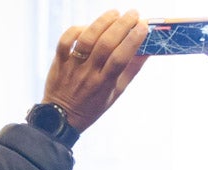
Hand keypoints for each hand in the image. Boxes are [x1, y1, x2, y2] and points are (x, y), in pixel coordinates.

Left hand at [42, 10, 148, 132]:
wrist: (61, 118)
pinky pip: (66, 41)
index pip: (121, 58)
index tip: (144, 26)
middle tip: (134, 14)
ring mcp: (72, 67)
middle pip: (106, 44)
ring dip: (102, 22)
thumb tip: (148, 50)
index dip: (133, 40)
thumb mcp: (115, 93)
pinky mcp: (59, 62)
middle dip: (122, 25)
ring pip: (87, 39)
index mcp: (104, 84)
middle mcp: (88, 74)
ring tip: (115, 13)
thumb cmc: (92, 106)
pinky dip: (77, 29)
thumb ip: (131, 70)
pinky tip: (90, 26)